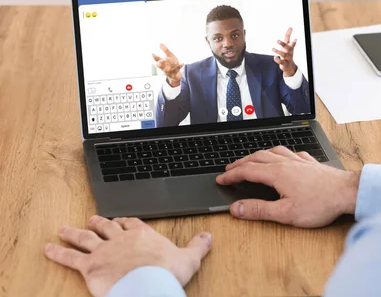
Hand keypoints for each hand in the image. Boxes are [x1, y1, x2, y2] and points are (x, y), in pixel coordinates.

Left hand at [44, 216, 211, 296]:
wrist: (149, 285)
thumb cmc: (168, 272)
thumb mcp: (189, 258)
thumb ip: (198, 246)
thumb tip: (208, 236)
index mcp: (143, 235)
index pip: (132, 223)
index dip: (126, 221)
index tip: (121, 219)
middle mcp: (122, 239)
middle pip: (108, 226)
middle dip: (99, 222)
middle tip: (93, 219)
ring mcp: (104, 250)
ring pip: (86, 238)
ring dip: (75, 233)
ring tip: (65, 230)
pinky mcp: (90, 266)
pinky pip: (70, 258)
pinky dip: (58, 253)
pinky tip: (48, 249)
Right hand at [152, 44, 183, 86]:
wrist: (176, 75)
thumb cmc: (172, 64)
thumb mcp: (170, 56)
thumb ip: (165, 50)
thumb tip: (160, 44)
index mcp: (162, 63)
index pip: (157, 60)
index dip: (155, 57)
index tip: (153, 53)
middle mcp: (164, 68)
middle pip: (160, 65)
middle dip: (162, 62)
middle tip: (165, 59)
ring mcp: (168, 72)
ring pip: (167, 69)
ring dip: (171, 65)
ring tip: (175, 62)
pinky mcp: (174, 74)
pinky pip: (176, 70)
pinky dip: (179, 66)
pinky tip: (182, 63)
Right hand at [216, 146, 359, 227]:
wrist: (347, 192)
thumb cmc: (320, 204)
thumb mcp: (285, 213)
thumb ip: (259, 210)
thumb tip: (237, 209)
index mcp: (277, 174)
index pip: (247, 171)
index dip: (232, 175)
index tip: (221, 179)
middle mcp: (286, 163)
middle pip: (257, 158)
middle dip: (241, 162)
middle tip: (230, 168)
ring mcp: (299, 161)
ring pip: (273, 151)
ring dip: (258, 155)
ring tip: (252, 158)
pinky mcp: (311, 163)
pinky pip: (291, 152)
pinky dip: (281, 153)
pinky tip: (284, 156)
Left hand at [273, 28, 297, 76]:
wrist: (289, 66)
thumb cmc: (287, 53)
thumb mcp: (288, 44)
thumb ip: (288, 36)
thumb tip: (290, 27)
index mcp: (290, 47)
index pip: (290, 40)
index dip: (290, 36)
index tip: (292, 31)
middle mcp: (289, 52)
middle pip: (287, 47)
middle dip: (283, 44)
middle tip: (277, 40)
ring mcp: (287, 58)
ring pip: (283, 55)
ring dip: (278, 51)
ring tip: (273, 49)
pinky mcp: (284, 63)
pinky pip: (281, 62)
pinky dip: (277, 60)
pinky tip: (275, 57)